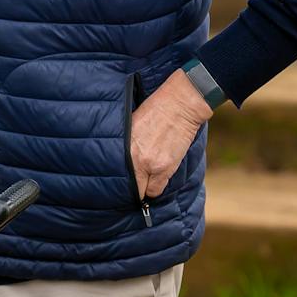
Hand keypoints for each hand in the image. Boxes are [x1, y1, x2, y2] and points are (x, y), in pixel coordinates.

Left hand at [129, 70, 211, 199]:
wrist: (178, 105)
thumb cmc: (154, 110)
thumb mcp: (131, 125)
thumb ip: (126, 145)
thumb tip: (120, 159)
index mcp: (124, 147)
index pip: (117, 175)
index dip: (121, 181)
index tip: (122, 181)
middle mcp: (135, 159)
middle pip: (130, 187)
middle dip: (132, 188)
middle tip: (135, 183)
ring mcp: (152, 165)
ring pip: (146, 191)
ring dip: (146, 187)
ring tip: (148, 178)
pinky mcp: (167, 167)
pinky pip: (159, 189)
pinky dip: (158, 186)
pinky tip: (158, 177)